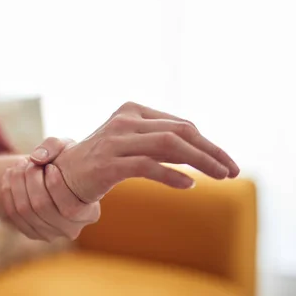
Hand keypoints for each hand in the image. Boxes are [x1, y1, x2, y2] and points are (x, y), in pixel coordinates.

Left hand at [1, 138, 100, 240]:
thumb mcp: (66, 146)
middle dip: (31, 179)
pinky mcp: (32, 233)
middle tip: (28, 161)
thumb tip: (36, 158)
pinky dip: (8, 193)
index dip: (55, 185)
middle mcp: (72, 229)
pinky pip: (13, 215)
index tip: (50, 166)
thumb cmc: (67, 160)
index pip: (70, 208)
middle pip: (42, 207)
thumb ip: (53, 146)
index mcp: (90, 213)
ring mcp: (51, 234)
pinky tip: (9, 175)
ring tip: (19, 165)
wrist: (57, 175)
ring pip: (25, 210)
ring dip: (17, 183)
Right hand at [53, 102, 240, 202]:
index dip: (207, 142)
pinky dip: (172, 176)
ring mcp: (115, 141)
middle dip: (211, 150)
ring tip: (222, 177)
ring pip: (169, 145)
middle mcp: (124, 121)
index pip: (180, 123)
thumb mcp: (133, 144)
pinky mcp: (108, 163)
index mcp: (132, 110)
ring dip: (201, 161)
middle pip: (180, 131)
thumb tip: (202, 151)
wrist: (62, 176)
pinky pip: (148, 166)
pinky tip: (189, 185)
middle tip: (232, 170)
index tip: (225, 161)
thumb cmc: (102, 161)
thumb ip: (161, 142)